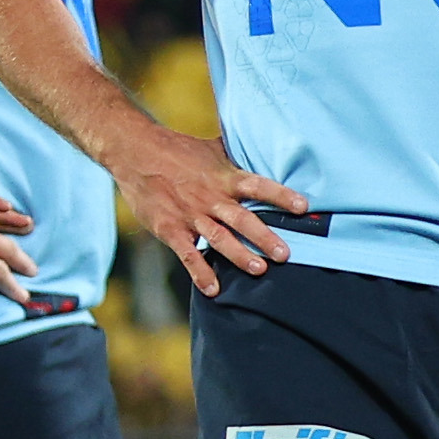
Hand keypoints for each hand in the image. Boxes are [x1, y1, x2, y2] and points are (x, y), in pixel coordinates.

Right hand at [117, 126, 305, 297]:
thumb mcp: (211, 148)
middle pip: (242, 219)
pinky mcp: (170, 229)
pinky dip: (200, 272)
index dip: (280, 195)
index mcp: (224, 176)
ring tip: (259, 270)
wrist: (135, 152)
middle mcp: (210, 197)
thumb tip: (266, 150)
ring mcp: (190, 215)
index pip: (258, 185)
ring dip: (239, 255)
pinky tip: (213, 289)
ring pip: (219, 238)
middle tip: (285, 254)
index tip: (303, 207)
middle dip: (265, 237)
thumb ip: (237, 158)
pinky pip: (188, 253)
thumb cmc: (177, 149)